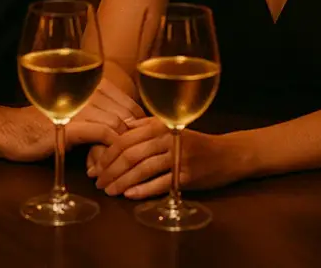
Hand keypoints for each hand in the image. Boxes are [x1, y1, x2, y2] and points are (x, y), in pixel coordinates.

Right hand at [4, 79, 144, 162]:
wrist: (13, 131)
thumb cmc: (46, 124)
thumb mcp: (79, 115)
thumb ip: (102, 116)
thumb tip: (131, 131)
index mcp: (94, 85)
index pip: (131, 104)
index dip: (140, 125)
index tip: (139, 144)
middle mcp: (90, 91)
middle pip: (128, 115)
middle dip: (133, 139)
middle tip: (132, 160)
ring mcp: (81, 106)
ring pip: (118, 124)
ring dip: (122, 148)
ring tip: (119, 167)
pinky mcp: (72, 125)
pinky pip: (104, 135)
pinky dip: (109, 151)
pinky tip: (105, 165)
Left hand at [88, 117, 242, 197]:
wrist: (226, 154)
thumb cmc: (194, 142)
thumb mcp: (171, 128)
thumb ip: (146, 125)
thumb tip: (121, 126)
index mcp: (161, 125)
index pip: (125, 139)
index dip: (106, 154)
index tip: (94, 167)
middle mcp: (168, 138)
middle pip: (131, 154)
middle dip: (110, 169)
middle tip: (98, 182)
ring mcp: (179, 157)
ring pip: (143, 169)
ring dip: (122, 181)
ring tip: (109, 191)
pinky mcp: (187, 175)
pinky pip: (160, 183)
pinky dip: (143, 189)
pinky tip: (129, 195)